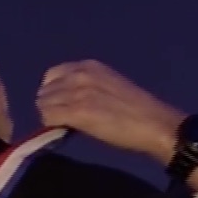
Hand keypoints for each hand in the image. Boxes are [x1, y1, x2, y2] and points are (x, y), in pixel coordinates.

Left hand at [36, 60, 185, 164]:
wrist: (153, 123)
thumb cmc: (136, 110)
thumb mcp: (108, 86)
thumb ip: (85, 88)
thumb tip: (65, 102)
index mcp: (88, 66)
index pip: (52, 75)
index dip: (54, 92)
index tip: (62, 105)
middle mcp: (79, 75)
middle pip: (45, 91)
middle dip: (50, 105)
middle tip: (64, 119)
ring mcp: (76, 93)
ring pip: (43, 105)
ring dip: (50, 116)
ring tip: (66, 125)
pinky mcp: (76, 112)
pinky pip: (49, 118)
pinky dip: (52, 126)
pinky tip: (66, 131)